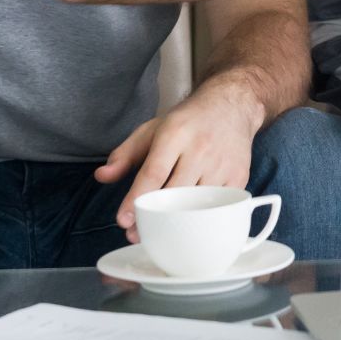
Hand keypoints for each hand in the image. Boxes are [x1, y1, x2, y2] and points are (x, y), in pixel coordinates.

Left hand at [94, 81, 262, 240]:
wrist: (232, 105)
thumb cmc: (188, 121)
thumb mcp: (152, 129)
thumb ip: (124, 154)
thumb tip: (102, 176)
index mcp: (175, 133)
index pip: (153, 173)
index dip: (137, 200)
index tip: (124, 221)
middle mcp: (200, 148)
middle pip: (175, 194)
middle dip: (153, 218)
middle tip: (136, 234)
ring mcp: (222, 164)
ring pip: (197, 204)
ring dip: (177, 223)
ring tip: (160, 233)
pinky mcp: (238, 176)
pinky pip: (218, 207)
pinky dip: (203, 218)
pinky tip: (190, 222)